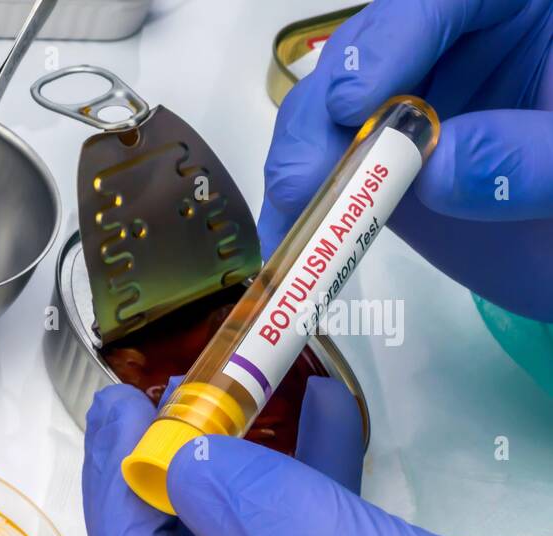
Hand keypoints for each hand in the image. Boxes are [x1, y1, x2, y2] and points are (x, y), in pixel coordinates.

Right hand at [260, 0, 552, 320]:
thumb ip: (525, 160)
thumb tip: (433, 170)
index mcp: (519, 13)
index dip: (392, 38)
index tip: (354, 102)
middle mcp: (454, 45)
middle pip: (368, 49)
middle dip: (325, 108)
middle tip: (306, 173)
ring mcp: (410, 100)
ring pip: (330, 103)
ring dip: (300, 158)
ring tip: (293, 211)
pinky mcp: (380, 156)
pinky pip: (326, 165)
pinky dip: (299, 205)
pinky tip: (285, 237)